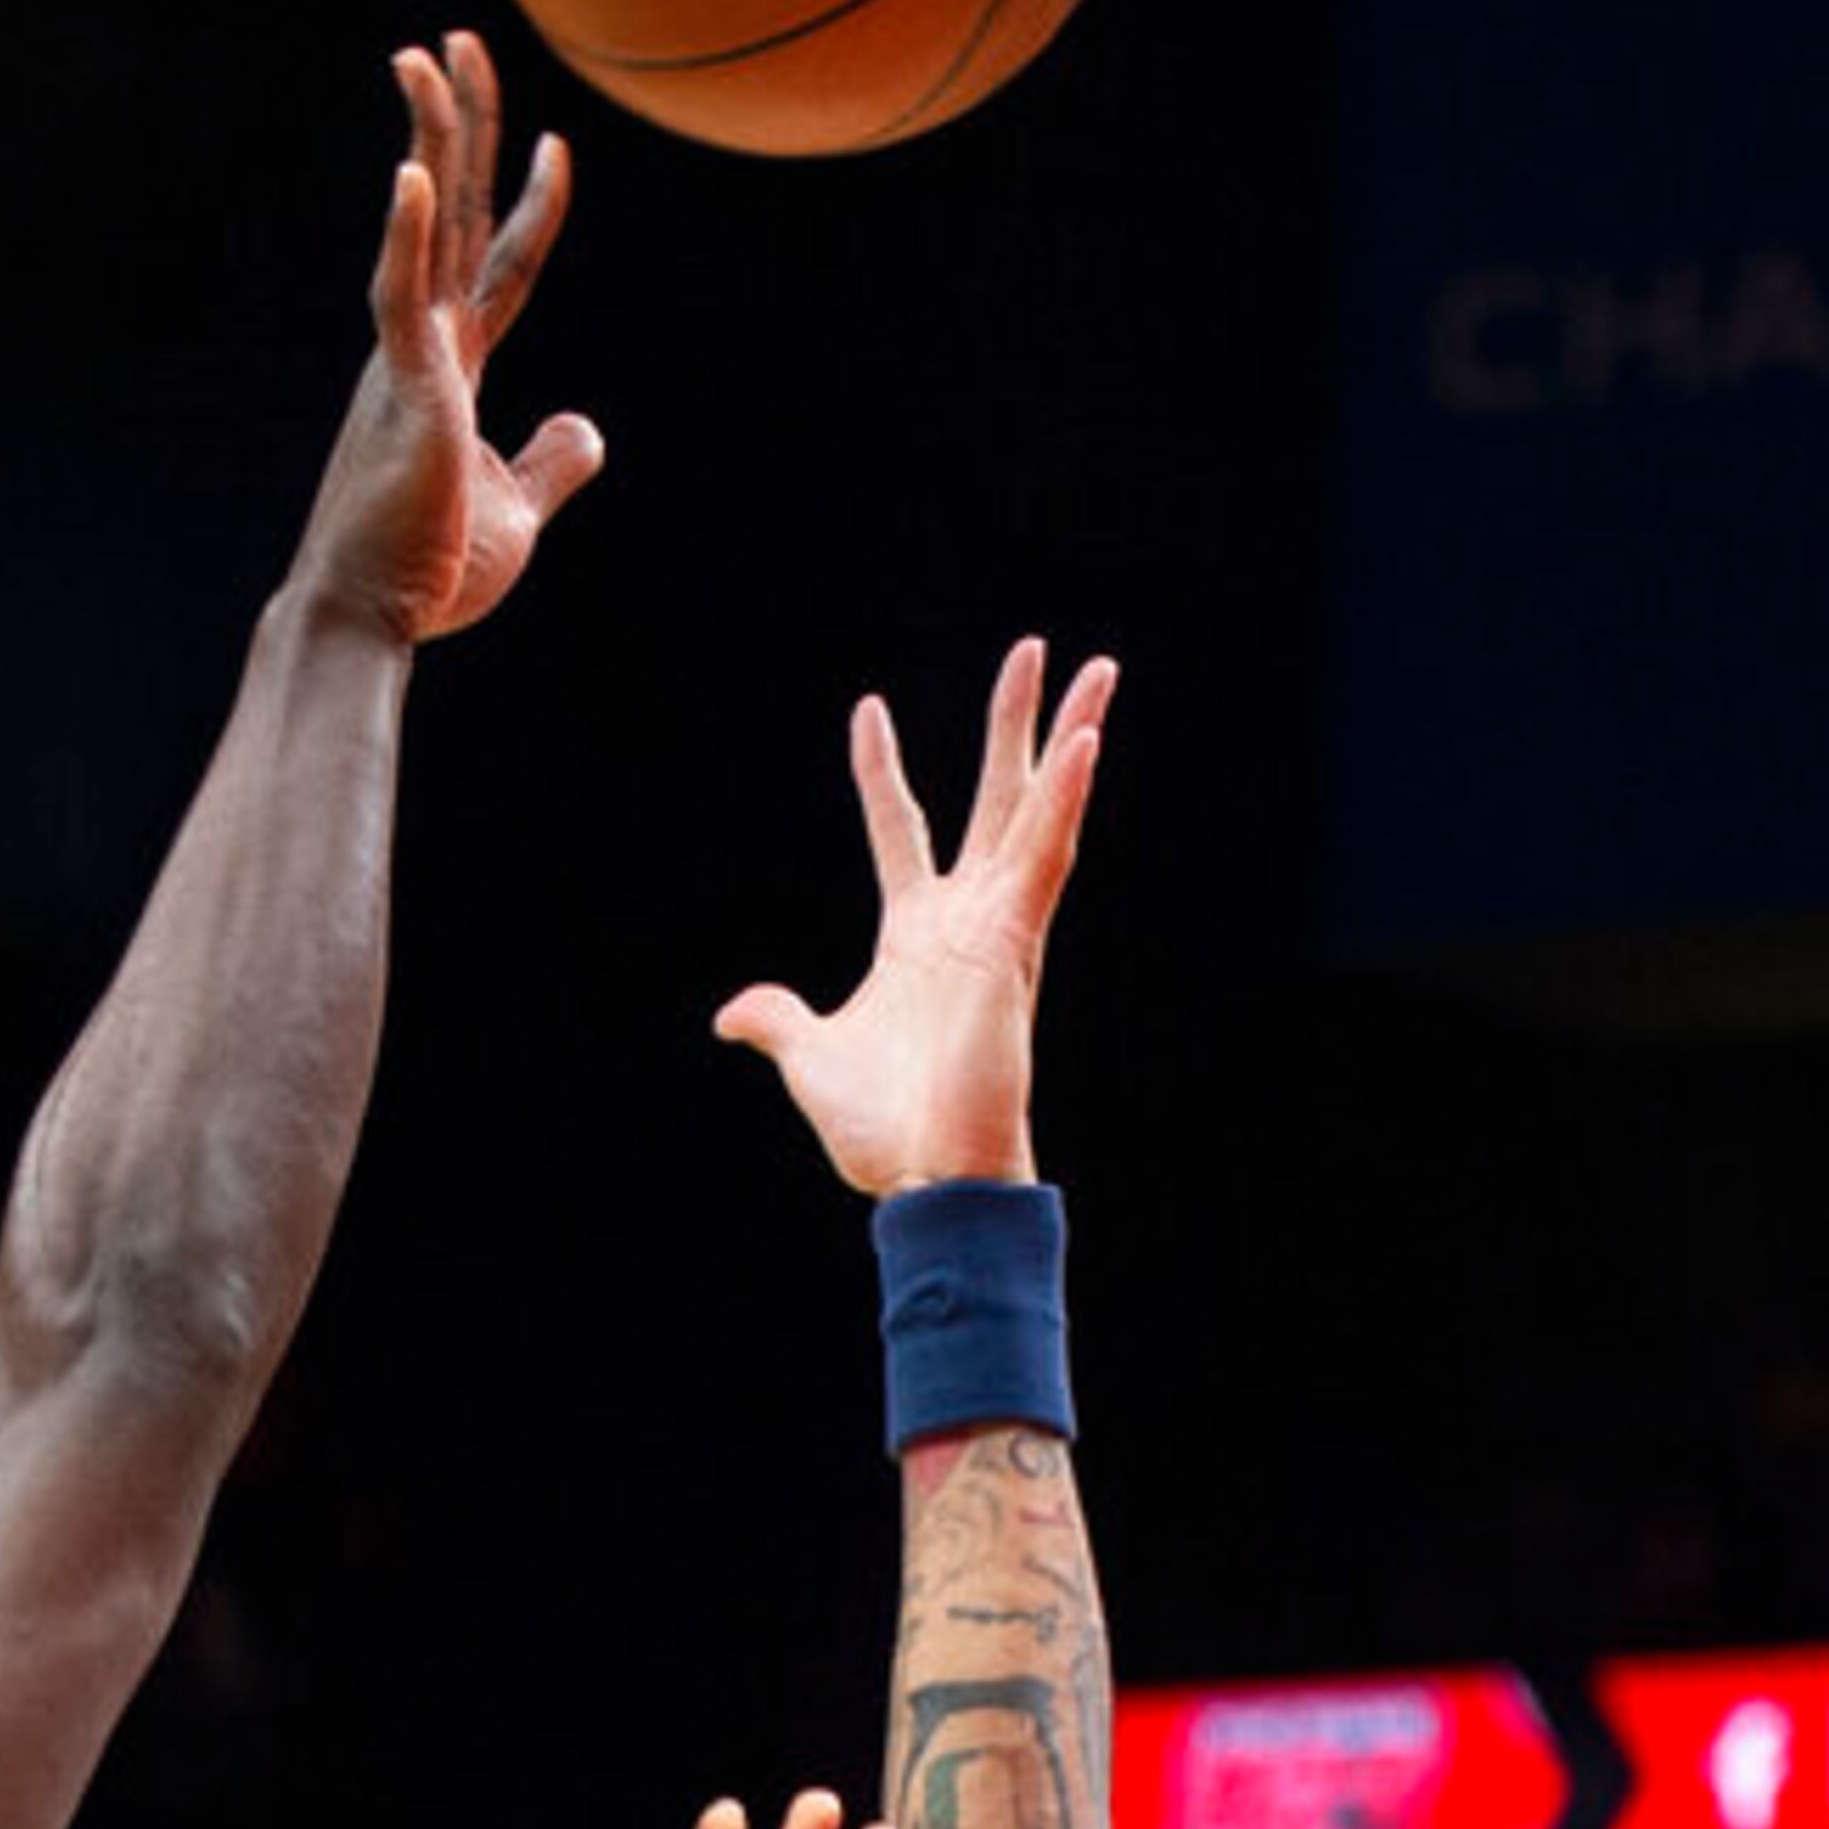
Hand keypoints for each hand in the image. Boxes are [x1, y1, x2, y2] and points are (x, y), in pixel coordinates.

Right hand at [292, 31, 603, 647]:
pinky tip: (415, 175)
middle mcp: (426, 345)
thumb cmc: (426, 572)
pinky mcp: (402, 392)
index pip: (502, 265)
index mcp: (454, 368)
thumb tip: (587, 425)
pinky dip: (407, 238)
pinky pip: (400, 300)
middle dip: (461, 124)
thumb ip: (551, 460)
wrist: (368, 621)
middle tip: (458, 41)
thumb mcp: (516, 511)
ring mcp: (408, 359)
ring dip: (431, 140)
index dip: (532, 203)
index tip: (557, 141)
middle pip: (456, 212)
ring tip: (426, 59)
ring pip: (424, 228)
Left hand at [716, 640, 1116, 1194]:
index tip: (867, 710)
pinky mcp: (1019, 945)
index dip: (882, 773)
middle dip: (1015, 725)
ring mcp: (999, 927)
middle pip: (996, 799)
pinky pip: (1048, 858)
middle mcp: (966, 919)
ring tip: (1095, 669)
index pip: (900, 829)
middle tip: (1038, 651)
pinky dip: (1065, 801)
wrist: (924, 1178)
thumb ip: (780, 1022)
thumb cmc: (882, 1130)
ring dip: (1066, 737)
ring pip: (1038, 811)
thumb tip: (733, 1014)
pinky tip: (1084, 741)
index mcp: (916, 934)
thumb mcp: (811, 1058)